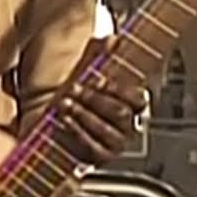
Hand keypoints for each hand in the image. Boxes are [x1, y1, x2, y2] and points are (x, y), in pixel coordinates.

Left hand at [59, 36, 148, 163]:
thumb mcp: (87, 71)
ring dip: (84, 116)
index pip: (138, 99)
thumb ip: (99, 54)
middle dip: (95, 100)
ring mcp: (115, 143)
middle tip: (73, 89)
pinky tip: (64, 121)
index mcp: (132, 104)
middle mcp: (128, 126)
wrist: (58, 121)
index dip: (118, 89)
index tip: (96, 79)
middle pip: (121, 114)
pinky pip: (93, 148)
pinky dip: (77, 133)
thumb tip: (112, 38)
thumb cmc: (78, 95)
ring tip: (65, 104)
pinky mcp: (100, 157)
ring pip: (107, 131)